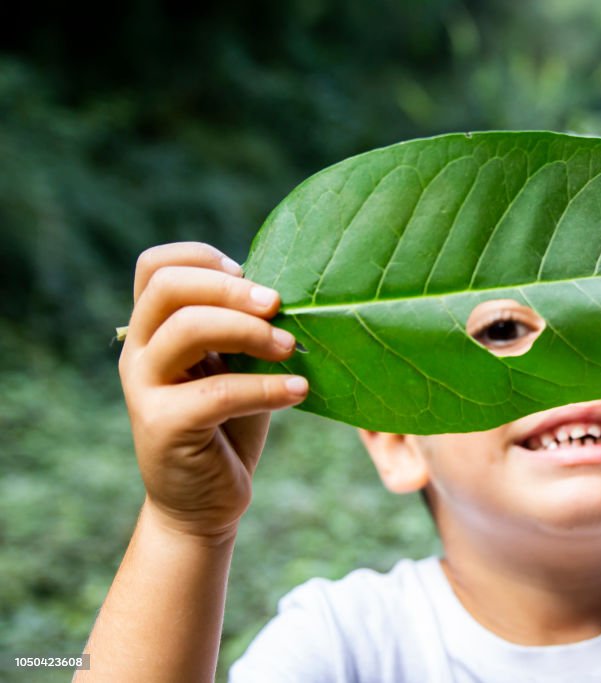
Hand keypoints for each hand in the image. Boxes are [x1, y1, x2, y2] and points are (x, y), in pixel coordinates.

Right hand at [118, 242, 307, 540]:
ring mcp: (144, 388)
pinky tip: (299, 391)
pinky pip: (217, 392)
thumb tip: (289, 294)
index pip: (155, 266)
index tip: (249, 273)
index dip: (202, 257)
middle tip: (278, 305)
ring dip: (250, 331)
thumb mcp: (235, 366)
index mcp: (154, 330)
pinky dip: (266, 388)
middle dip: (231, 288)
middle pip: (169, 287)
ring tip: (290, 348)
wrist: (205, 503)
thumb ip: (243, 329)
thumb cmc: (229, 425)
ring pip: (187, 328)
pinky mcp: (162, 426)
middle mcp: (140, 353)